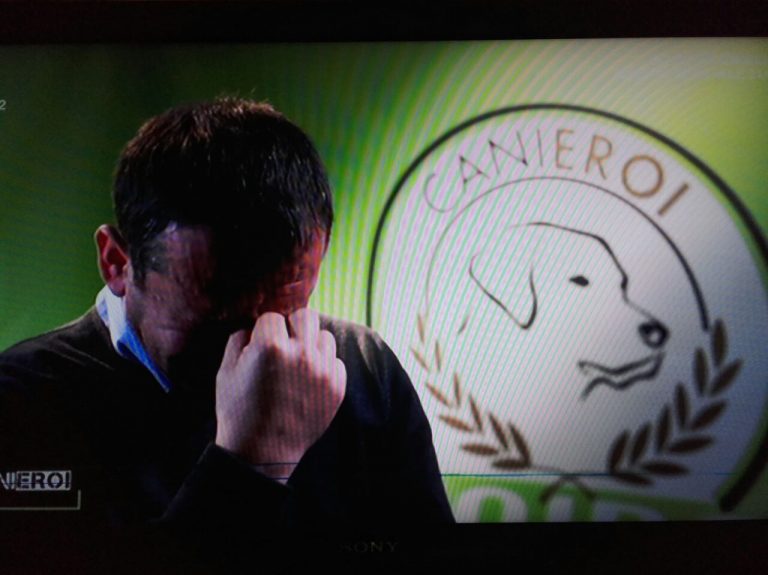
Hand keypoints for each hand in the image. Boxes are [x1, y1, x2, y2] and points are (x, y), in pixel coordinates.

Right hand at [214, 309, 346, 481]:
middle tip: (283, 344)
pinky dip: (324, 367)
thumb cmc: (239, 411)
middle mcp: (301, 354)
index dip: (263, 330)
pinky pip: (336, 362)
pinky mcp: (337, 388)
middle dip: (292, 326)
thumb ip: (239, 339)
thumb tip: (254, 325)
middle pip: (306, 316)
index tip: (260, 344)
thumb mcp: (225, 371)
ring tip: (297, 363)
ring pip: (325, 337)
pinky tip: (308, 380)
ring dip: (311, 345)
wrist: (262, 453)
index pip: (273, 316)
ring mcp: (322, 371)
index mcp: (270, 347)